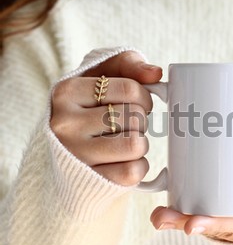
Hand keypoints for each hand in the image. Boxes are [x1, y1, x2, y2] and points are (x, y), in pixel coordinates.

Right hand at [50, 51, 161, 185]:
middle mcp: (64, 123)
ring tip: (124, 141)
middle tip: (126, 125)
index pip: (131, 89)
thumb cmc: (93, 109)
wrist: (68, 156)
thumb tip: (155, 73)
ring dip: (140, 143)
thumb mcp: (103, 76)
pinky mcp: (89, 181)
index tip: (136, 103)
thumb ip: (129, 64)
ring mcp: (74, 155)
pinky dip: (138, 166)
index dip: (144, 97)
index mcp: (67, 91)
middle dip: (140, 121)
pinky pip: (133, 171)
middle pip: (135, 117)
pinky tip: (123, 161)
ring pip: (136, 144)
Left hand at [150, 187, 232, 242]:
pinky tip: (168, 204)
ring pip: (209, 221)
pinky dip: (188, 211)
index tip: (191, 225)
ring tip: (158, 214)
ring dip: (180, 218)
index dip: (214, 226)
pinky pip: (211, 213)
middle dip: (187, 223)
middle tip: (161, 218)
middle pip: (216, 226)